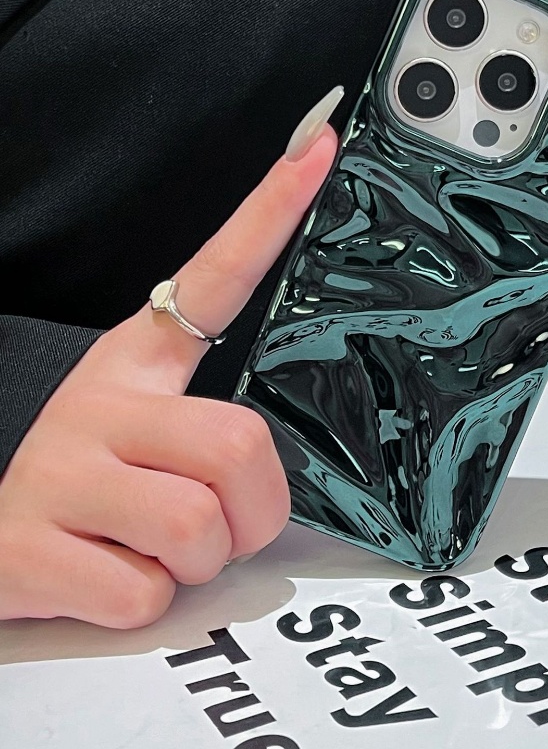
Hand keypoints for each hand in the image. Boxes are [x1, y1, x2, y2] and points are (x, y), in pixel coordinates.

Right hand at [0, 94, 340, 627]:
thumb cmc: (89, 489)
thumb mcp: (147, 439)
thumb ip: (215, 436)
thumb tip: (261, 474)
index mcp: (137, 363)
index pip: (215, 272)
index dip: (271, 209)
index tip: (317, 145)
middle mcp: (99, 399)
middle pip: (241, 447)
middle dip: (249, 514)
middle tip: (209, 524)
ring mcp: (61, 467)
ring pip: (200, 528)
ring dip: (195, 563)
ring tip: (147, 549)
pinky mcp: (28, 543)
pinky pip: (145, 593)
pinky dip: (140, 603)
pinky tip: (99, 575)